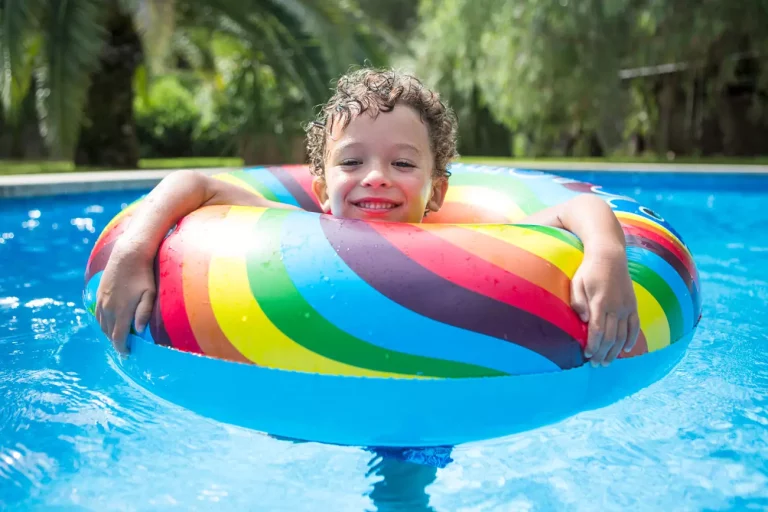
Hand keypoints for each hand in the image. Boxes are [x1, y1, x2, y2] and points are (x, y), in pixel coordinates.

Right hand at [95, 241, 156, 354]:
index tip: (127, 354)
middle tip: (125, 347)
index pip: (118, 337)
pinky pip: (97, 314)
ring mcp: (101, 301)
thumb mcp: (149, 294)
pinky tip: (109, 323)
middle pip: (109, 333)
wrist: (128, 255)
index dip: (122, 348)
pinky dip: (102, 323)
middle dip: (116, 342)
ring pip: (101, 325)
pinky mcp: (98, 294)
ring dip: (108, 333)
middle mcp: (108, 308)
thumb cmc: (143, 275)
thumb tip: (138, 331)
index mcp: (121, 311)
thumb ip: (144, 313)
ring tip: (118, 337)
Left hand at [570, 245, 639, 365]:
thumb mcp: (577, 283)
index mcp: (600, 302)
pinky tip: (625, 350)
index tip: (587, 355)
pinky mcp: (633, 305)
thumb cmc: (589, 271)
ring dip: (615, 351)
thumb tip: (583, 320)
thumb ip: (578, 302)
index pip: (598, 330)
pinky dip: (631, 339)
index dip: (593, 345)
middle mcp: (616, 307)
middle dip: (603, 353)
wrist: (610, 256)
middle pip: (610, 337)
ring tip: (607, 362)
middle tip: (596, 365)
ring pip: (622, 335)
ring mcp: (626, 307)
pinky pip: (635, 326)